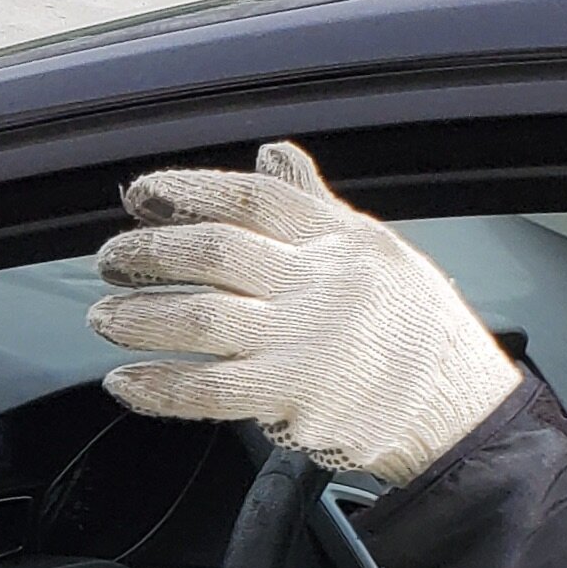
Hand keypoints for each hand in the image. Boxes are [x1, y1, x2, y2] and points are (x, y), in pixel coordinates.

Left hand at [87, 141, 519, 486]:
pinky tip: (126, 382)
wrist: (462, 413)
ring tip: (105, 317)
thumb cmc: (415, 329)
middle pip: (213, 254)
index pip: (252, 200)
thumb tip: (272, 154)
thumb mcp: (378, 251)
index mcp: (340, 240)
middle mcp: (320, 284)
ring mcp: (305, 342)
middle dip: (147, 254)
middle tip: (109, 261)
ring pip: (199, 319)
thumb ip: (313, 206)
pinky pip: (208, 389)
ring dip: (137, 318)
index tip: (140, 195)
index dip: (187, 191)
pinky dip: (159, 386)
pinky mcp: (295, 399)